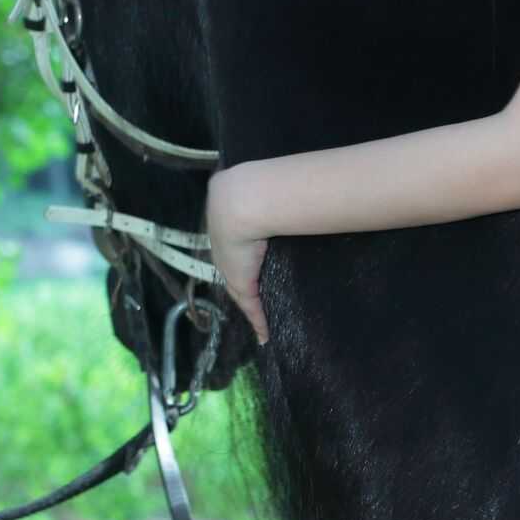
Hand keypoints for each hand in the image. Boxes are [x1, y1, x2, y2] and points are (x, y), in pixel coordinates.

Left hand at [203, 166, 272, 346]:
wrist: (241, 202)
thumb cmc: (258, 193)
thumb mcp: (263, 194)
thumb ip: (276, 197)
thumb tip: (294, 183)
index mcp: (227, 227)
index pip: (234, 251)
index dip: (242, 260)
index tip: (251, 266)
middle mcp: (225, 251)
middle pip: (236, 275)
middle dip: (244, 288)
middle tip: (258, 301)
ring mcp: (232, 267)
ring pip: (242, 293)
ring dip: (252, 307)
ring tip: (263, 321)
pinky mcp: (242, 282)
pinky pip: (250, 307)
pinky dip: (258, 322)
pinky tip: (265, 336)